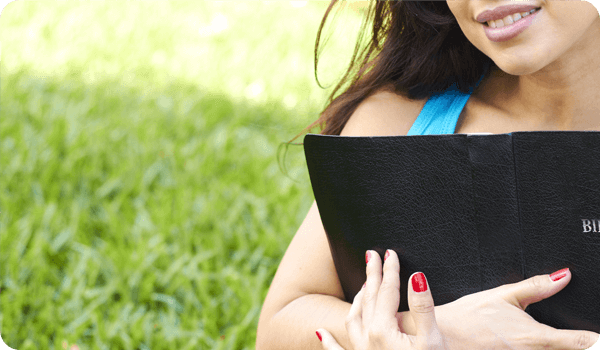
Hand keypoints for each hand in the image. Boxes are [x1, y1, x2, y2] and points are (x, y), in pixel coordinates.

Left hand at [316, 249, 448, 348]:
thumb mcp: (432, 340)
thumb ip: (423, 308)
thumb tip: (416, 276)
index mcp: (382, 330)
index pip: (385, 291)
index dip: (389, 270)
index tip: (390, 252)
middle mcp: (366, 339)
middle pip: (367, 299)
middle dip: (371, 276)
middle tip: (372, 254)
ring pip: (353, 319)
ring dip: (357, 300)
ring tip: (362, 285)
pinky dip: (330, 342)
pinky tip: (319, 333)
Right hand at [428, 268, 599, 349]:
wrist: (440, 335)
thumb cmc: (466, 317)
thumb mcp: (501, 295)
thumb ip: (536, 286)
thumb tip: (563, 276)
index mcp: (535, 336)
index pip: (580, 342)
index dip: (596, 339)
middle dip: (573, 343)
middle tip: (577, 336)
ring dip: (555, 348)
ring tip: (538, 336)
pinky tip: (523, 344)